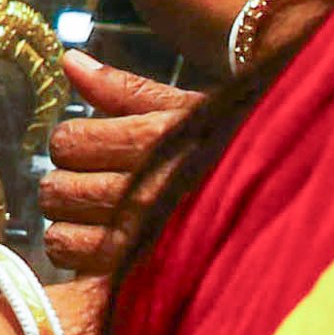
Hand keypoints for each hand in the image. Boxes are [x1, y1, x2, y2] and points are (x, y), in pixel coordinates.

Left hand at [33, 49, 210, 276]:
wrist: (276, 207)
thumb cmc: (228, 152)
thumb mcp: (184, 110)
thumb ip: (121, 88)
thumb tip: (69, 61)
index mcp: (153, 143)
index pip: (68, 141)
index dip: (73, 142)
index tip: (92, 146)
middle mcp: (143, 192)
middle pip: (57, 187)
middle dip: (69, 182)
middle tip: (93, 182)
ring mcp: (140, 238)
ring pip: (58, 231)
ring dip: (71, 222)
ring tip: (98, 214)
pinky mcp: (137, 274)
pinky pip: (75, 263)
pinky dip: (79, 253)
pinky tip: (103, 243)